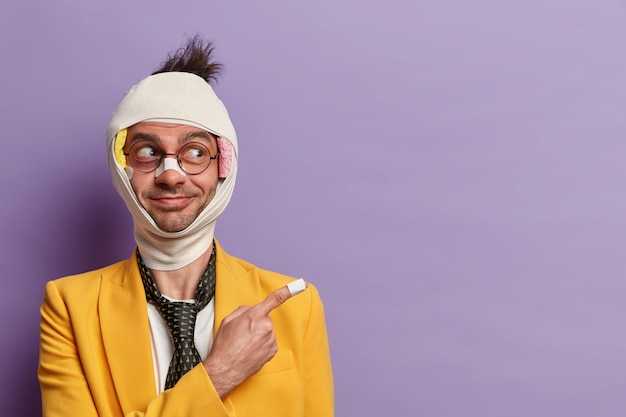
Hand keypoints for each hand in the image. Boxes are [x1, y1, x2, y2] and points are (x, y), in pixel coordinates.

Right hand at [203, 282, 305, 398]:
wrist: (225, 369)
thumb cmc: (224, 345)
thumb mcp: (228, 320)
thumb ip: (243, 311)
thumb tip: (252, 311)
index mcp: (255, 315)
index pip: (275, 299)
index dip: (289, 290)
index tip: (303, 284)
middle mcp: (266, 326)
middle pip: (265, 319)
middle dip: (256, 324)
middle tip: (242, 334)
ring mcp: (271, 339)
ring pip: (267, 332)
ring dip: (259, 336)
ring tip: (244, 345)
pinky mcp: (273, 351)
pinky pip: (269, 343)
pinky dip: (261, 346)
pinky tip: (250, 351)